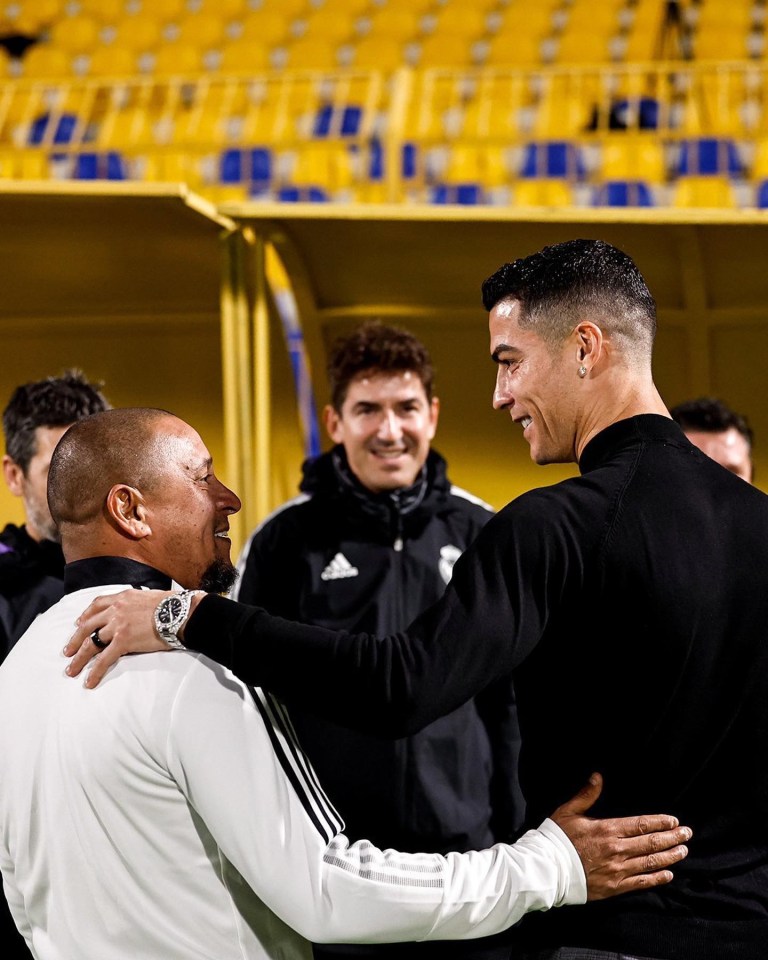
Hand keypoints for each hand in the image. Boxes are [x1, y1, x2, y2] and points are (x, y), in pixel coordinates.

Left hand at [63, 589, 204, 687]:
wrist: (180, 612)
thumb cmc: (172, 606)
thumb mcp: (150, 597)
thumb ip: (138, 603)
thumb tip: (140, 611)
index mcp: (123, 597)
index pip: (98, 604)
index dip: (86, 615)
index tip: (79, 623)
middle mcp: (116, 609)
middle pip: (88, 625)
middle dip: (75, 639)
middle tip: (68, 651)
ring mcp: (118, 625)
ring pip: (91, 642)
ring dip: (79, 658)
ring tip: (72, 670)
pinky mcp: (123, 640)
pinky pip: (104, 658)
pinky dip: (95, 671)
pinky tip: (89, 681)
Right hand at [550, 773, 690, 899]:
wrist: (548, 869)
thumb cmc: (558, 838)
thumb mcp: (569, 811)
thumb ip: (586, 794)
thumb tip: (597, 776)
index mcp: (607, 829)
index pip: (640, 824)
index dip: (660, 823)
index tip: (674, 821)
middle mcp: (617, 850)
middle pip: (650, 843)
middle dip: (671, 838)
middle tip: (687, 834)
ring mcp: (617, 870)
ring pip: (650, 862)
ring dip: (669, 857)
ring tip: (683, 852)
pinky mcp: (614, 887)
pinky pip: (640, 883)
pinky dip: (656, 878)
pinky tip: (668, 874)